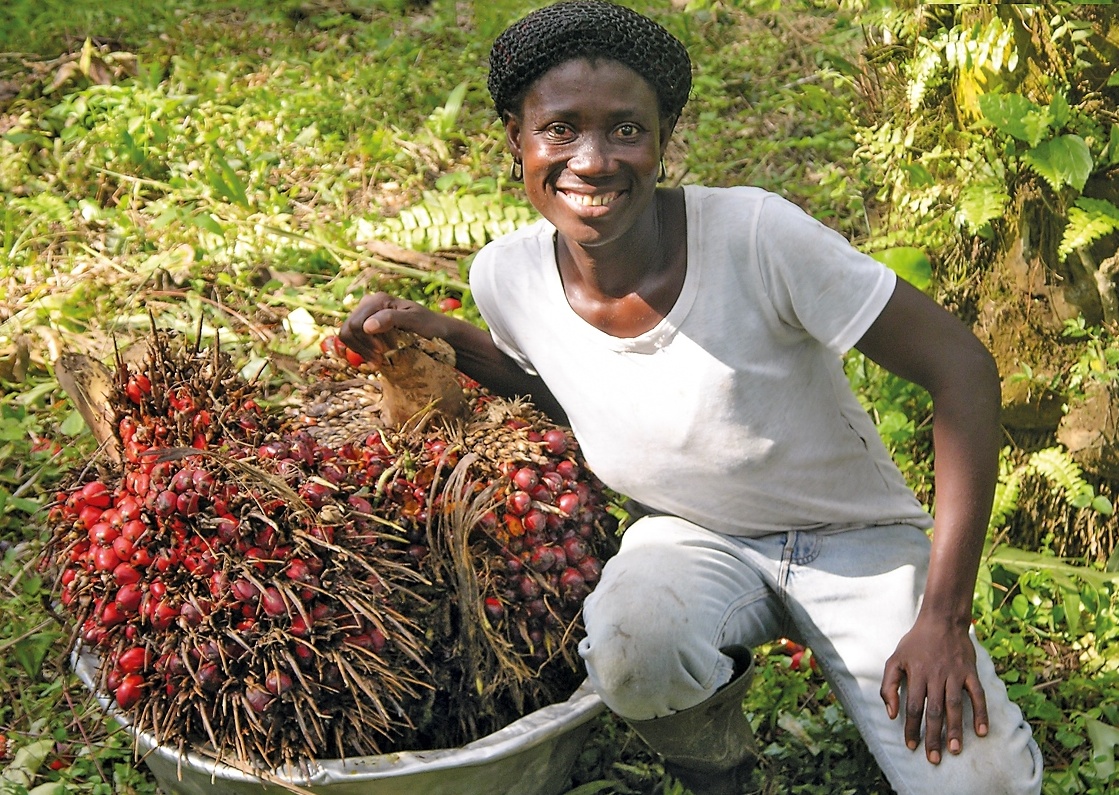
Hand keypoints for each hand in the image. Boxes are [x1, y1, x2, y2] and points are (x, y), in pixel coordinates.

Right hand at [339, 292, 444, 366]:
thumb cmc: (430, 325)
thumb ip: (391, 319)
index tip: (383, 353)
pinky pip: (354, 340)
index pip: (355, 324)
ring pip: (348, 336)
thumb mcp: (414, 321)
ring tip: (378, 362)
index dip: (365, 342)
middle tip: (380, 360)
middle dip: (362, 348)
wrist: (438, 331)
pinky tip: (375, 359)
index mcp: (378, 300)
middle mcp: (368, 304)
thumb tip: (366, 326)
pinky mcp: (368, 327)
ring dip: (361, 351)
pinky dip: (362, 351)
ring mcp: (367, 316)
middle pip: (348, 330)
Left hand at [880, 616, 988, 764]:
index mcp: (916, 674)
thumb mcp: (894, 659)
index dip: (912, 728)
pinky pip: (977, 695)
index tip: (911, 746)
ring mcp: (955, 674)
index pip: (914, 706)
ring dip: (955, 729)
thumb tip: (891, 713)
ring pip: (955, 705)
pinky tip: (981, 731)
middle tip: (934, 757)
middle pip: (934, 710)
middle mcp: (936, 676)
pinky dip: (981, 713)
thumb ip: (888, 685)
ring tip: (955, 750)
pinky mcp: (970, 672)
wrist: (941, 620)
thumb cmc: (915, 643)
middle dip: (933, 736)